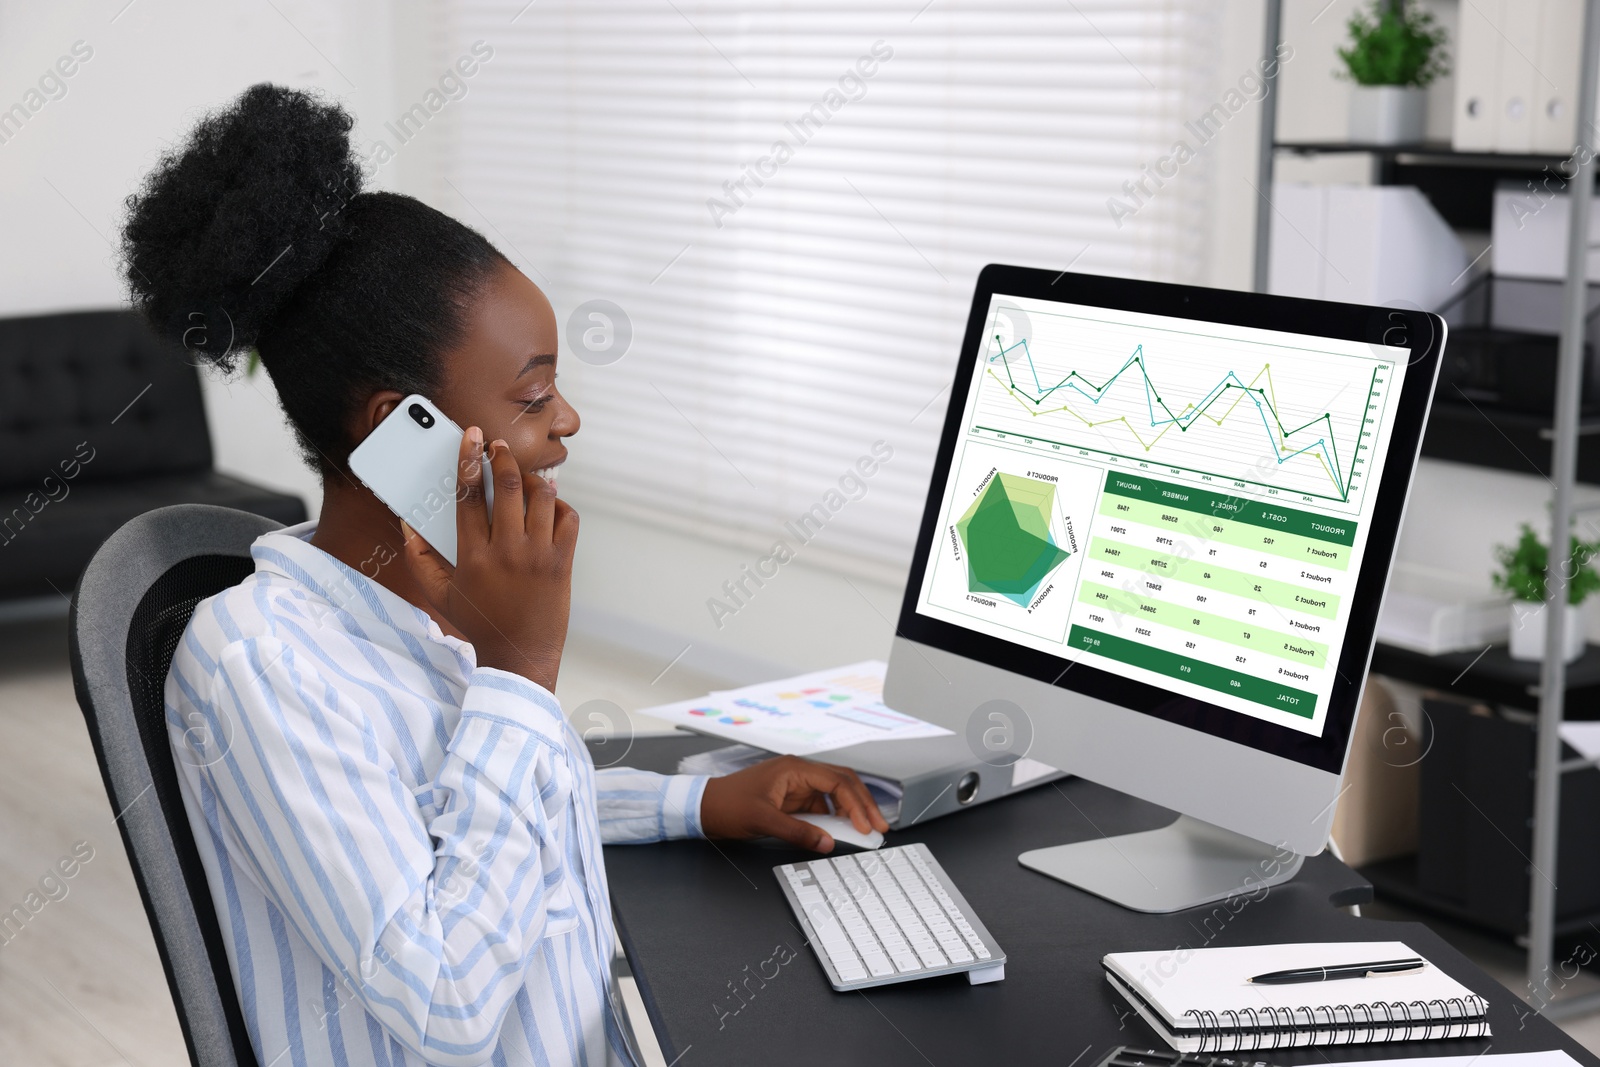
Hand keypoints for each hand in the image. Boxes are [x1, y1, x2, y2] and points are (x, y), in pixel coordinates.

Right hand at [399, 427, 577, 689]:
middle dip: (503, 457)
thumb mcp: (440, 594)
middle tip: (497, 446)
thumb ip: (419, 558)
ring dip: (533, 478)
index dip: (468, 460)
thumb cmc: (479, 622)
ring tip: (523, 476)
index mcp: (473, 556)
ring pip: (542, 497)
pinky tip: (547, 506)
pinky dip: (559, 505)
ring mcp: (539, 556)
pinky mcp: (563, 563)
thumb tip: (407, 524)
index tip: (470, 437)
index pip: (468, 496)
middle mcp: (507, 551)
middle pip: (508, 486)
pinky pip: (568, 519)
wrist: (520, 654)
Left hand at [699, 755, 890, 851]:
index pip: (837, 780)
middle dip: (863, 804)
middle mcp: (799, 773)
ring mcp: (797, 787)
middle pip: (842, 783)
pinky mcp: (793, 801)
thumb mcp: (763, 820)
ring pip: (835, 795)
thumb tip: (827, 843)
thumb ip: (798, 832)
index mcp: (794, 768)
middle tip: (879, 826)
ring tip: (866, 831)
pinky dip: (836, 819)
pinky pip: (822, 808)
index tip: (867, 824)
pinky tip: (843, 832)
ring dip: (852, 812)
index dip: (856, 802)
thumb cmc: (728, 805)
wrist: (704, 808)